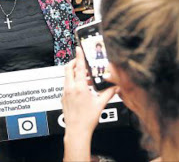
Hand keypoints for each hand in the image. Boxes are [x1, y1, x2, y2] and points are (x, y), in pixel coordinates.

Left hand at [62, 46, 117, 161]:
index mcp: (79, 87)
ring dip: (75, 74)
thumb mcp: (100, 104)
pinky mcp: (63, 98)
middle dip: (74, 62)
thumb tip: (116, 86)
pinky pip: (67, 85)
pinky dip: (73, 82)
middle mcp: (70, 88)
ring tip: (85, 77)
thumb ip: (109, 93)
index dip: (79, 56)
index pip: (78, 67)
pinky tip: (81, 88)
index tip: (78, 48)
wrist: (77, 131)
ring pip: (67, 77)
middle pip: (68, 69)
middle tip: (81, 61)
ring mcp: (65, 93)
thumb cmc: (87, 119)